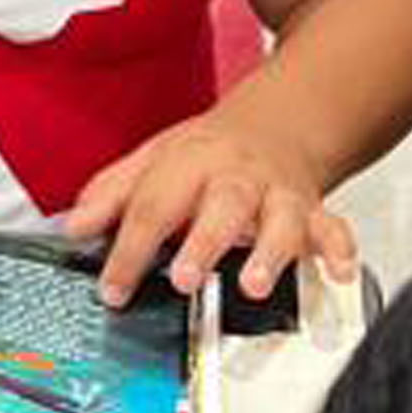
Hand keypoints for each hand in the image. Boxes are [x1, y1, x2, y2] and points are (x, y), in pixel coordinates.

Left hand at [64, 111, 356, 307]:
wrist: (274, 123)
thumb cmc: (207, 152)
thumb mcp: (151, 161)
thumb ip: (112, 194)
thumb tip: (73, 226)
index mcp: (188, 163)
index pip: (152, 206)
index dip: (129, 249)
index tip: (113, 289)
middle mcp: (236, 177)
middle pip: (221, 205)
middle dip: (203, 242)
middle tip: (185, 278)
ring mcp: (277, 193)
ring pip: (280, 218)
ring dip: (269, 251)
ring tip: (254, 283)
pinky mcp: (313, 210)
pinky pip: (333, 227)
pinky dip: (338, 249)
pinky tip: (337, 271)